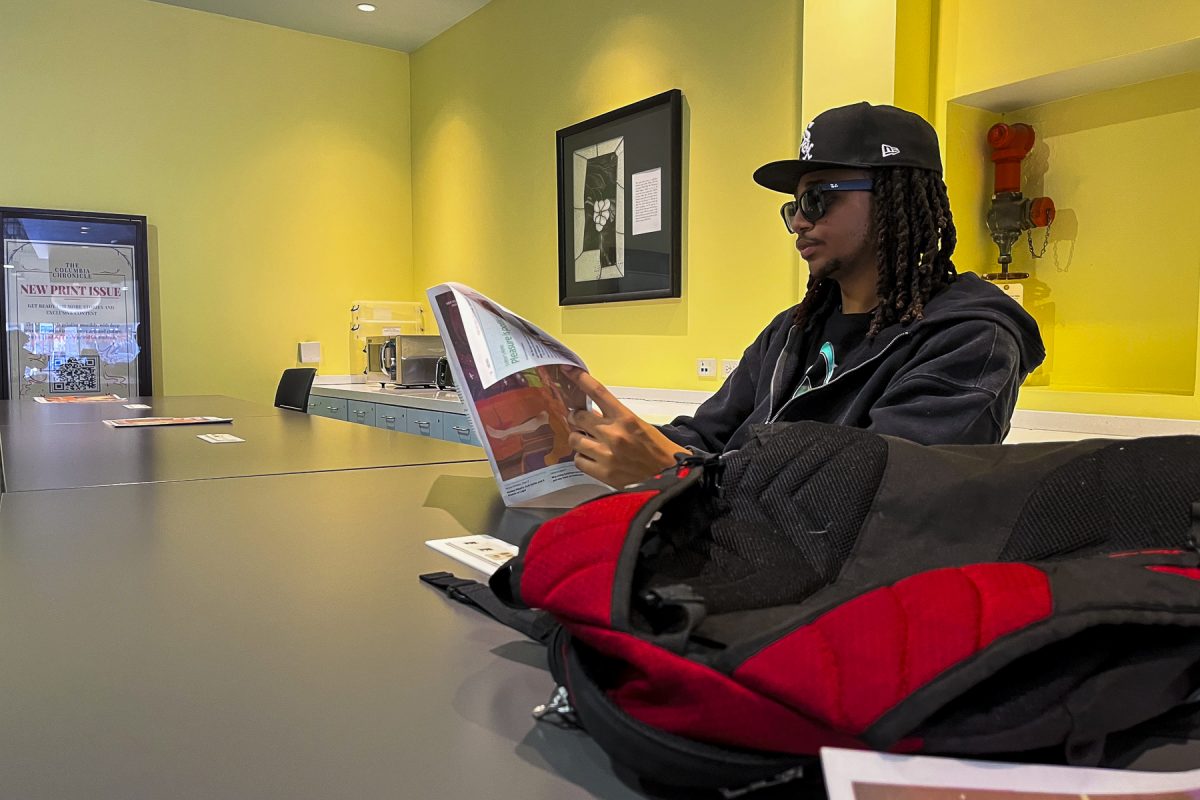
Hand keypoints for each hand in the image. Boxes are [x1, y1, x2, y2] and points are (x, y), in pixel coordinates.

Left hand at [564, 367, 687, 487]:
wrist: (671, 476)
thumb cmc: (658, 451)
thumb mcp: (640, 426)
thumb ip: (616, 419)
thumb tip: (593, 416)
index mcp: (626, 418)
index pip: (598, 392)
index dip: (579, 379)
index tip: (568, 370)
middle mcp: (614, 434)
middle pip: (578, 417)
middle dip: (576, 418)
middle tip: (579, 421)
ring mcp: (606, 454)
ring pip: (575, 439)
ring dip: (578, 438)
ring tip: (587, 442)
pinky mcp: (603, 473)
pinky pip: (578, 460)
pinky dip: (582, 458)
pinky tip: (592, 458)